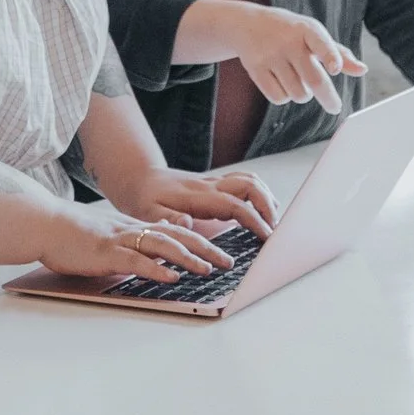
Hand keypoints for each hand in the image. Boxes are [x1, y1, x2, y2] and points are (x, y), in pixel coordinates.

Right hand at [25, 200, 234, 286]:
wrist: (44, 223)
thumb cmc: (72, 234)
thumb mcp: (109, 236)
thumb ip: (131, 243)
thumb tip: (154, 251)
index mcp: (134, 227)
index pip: (175, 231)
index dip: (200, 239)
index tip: (220, 250)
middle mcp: (132, 230)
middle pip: (177, 235)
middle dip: (206, 248)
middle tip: (228, 261)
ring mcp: (120, 240)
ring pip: (162, 245)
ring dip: (189, 257)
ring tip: (209, 268)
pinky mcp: (106, 253)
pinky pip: (136, 260)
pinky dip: (157, 268)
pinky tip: (172, 276)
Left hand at [122, 161, 277, 235]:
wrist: (139, 177)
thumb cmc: (143, 198)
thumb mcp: (147, 212)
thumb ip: (166, 219)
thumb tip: (188, 223)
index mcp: (198, 196)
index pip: (235, 204)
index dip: (254, 220)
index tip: (267, 237)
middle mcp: (210, 185)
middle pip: (250, 186)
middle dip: (268, 207)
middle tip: (274, 231)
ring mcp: (215, 182)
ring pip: (251, 180)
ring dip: (266, 198)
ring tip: (273, 222)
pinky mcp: (216, 183)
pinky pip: (245, 182)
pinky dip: (259, 193)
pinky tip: (262, 210)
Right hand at [226, 5, 365, 111]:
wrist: (248, 24)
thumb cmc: (291, 32)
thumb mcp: (314, 35)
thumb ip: (339, 53)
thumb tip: (362, 70)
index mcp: (307, 29)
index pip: (321, 43)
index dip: (329, 56)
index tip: (334, 69)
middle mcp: (289, 41)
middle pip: (314, 79)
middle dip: (328, 98)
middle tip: (335, 107)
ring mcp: (271, 55)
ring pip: (298, 93)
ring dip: (303, 95)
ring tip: (299, 82)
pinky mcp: (256, 69)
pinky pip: (279, 98)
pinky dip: (285, 97)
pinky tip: (283, 84)